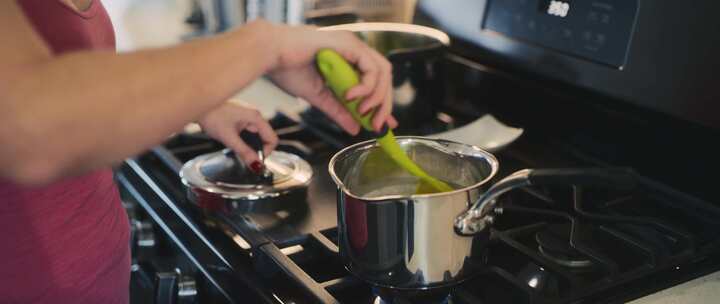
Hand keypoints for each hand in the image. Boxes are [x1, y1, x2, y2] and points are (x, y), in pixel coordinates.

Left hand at [198, 102, 277, 165]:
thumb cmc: (211, 115)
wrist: (198, 105)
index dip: (266, 152)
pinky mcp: (240, 118)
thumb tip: (256, 164)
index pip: (272, 138)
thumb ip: (244, 152)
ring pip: (256, 136)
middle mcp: (254, 115)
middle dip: (257, 149)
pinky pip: (248, 132)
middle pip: (265, 138)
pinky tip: (233, 141)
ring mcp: (247, 116)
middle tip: (245, 157)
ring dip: (249, 145)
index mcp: (255, 117)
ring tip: (236, 148)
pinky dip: (244, 140)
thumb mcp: (228, 138)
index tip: (255, 160)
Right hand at [266, 23, 397, 133]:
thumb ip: (338, 111)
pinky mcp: (349, 44)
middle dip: (384, 105)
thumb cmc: (286, 68)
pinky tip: (351, 96)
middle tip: (376, 125)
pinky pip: (371, 67)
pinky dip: (366, 86)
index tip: (384, 125)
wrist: (269, 56)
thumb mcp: (319, 96)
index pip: (375, 82)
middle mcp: (353, 50)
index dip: (383, 104)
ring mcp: (352, 45)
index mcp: (347, 60)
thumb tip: (354, 128)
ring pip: (383, 72)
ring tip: (362, 112)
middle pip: (384, 78)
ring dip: (377, 97)